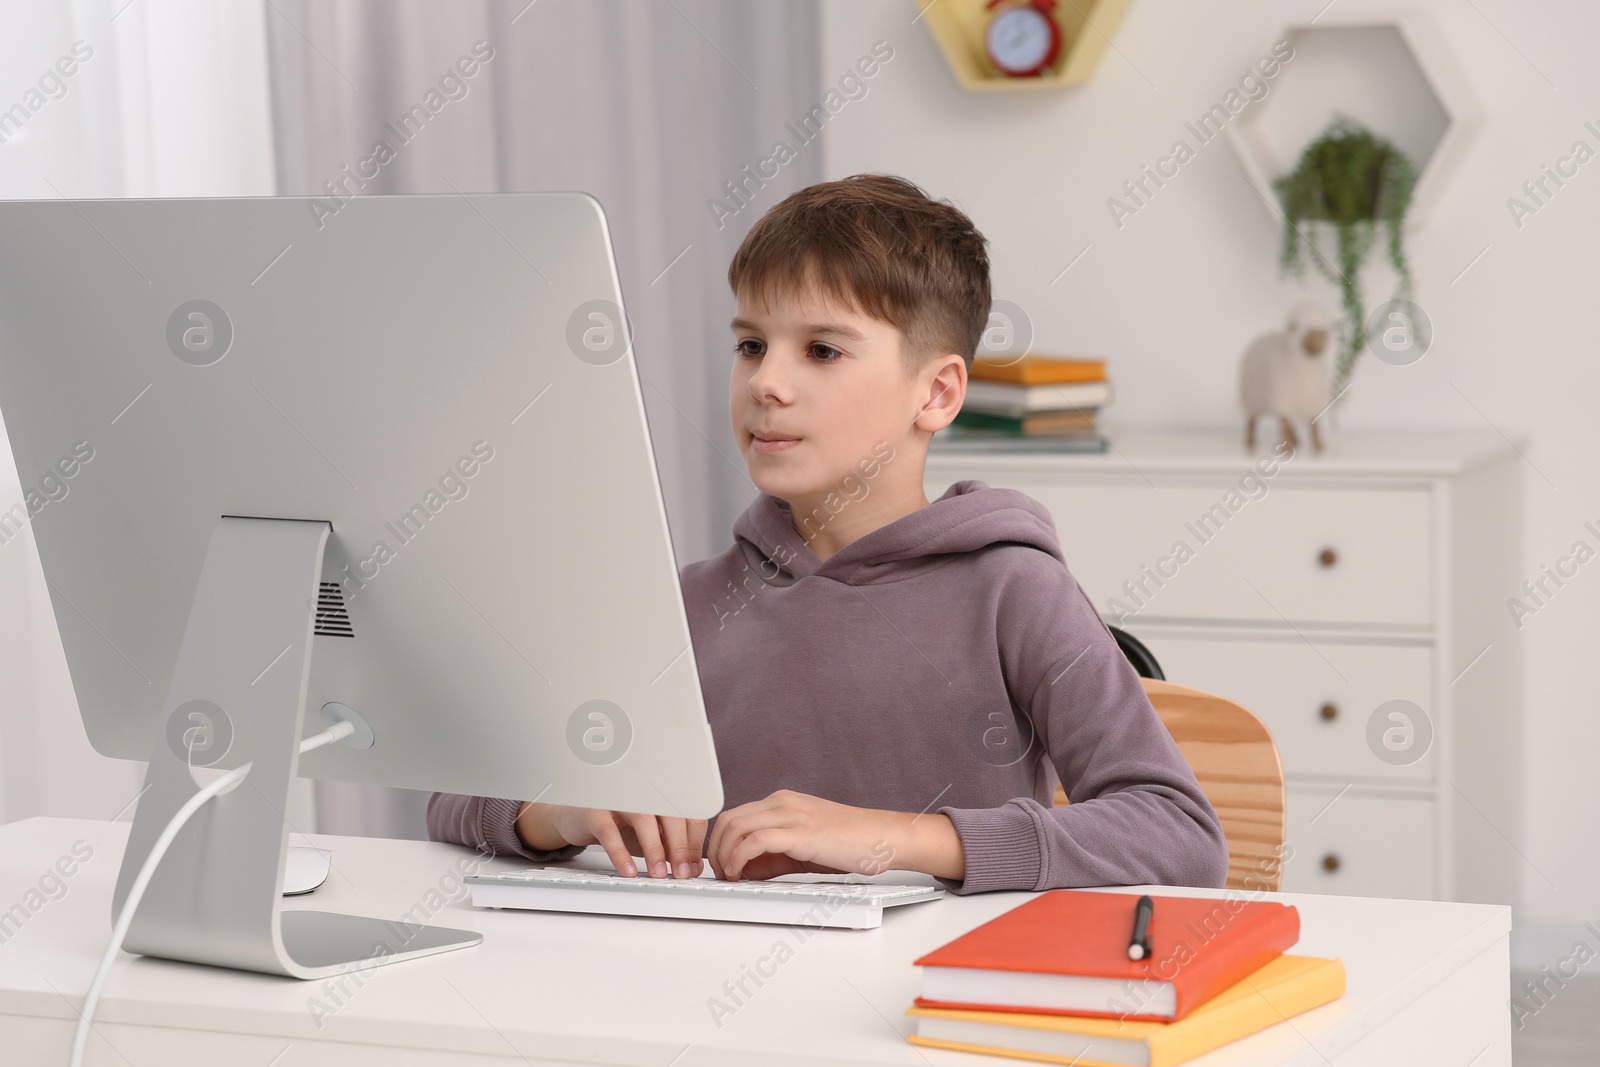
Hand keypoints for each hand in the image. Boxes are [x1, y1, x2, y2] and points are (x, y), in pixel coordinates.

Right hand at [516, 802, 706, 878]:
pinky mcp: (594, 810)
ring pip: (643, 819)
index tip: (694, 866)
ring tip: (659, 874)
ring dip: (655, 849)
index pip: (688, 812)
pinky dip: (621, 853)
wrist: (575, 815)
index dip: (694, 841)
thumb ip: (669, 846)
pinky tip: (628, 870)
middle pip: (670, 814)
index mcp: (660, 794)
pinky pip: (609, 832)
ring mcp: (618, 797)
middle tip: (682, 872)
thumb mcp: (648, 834)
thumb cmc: (617, 822)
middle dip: (680, 846)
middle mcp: (642, 791)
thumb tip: (692, 868)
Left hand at [706, 789, 961, 881]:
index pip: (734, 816)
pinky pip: (755, 839)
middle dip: (714, 849)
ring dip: (722, 855)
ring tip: (727, 877)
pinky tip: (739, 873)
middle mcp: (783, 803)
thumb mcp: (804, 846)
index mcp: (782, 803)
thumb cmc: (852, 844)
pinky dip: (739, 857)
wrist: (886, 837)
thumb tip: (745, 870)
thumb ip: (774, 854)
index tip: (718, 867)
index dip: (719, 843)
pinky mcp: (801, 832)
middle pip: (728, 819)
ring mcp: (792, 814)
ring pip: (736, 826)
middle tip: (718, 876)